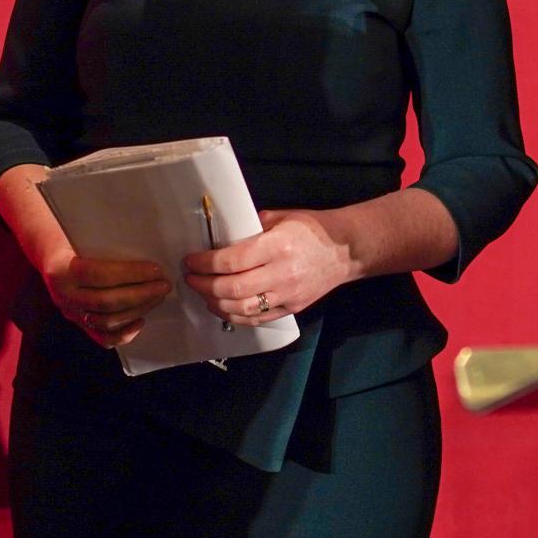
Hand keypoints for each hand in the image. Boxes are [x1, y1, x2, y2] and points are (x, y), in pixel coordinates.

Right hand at [42, 252, 170, 349]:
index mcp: (62, 269)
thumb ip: (106, 245)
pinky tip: (141, 320)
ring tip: (156, 298)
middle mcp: (64, 295)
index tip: (155, 269)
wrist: (52, 261)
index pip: (99, 274)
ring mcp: (71, 313)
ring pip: (106, 321)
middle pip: (106, 301)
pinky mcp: (79, 326)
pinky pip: (103, 338)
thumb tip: (147, 246)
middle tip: (163, 285)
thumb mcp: (82, 238)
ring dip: (137, 310)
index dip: (130, 273)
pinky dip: (125, 333)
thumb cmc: (74, 244)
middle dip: (140, 295)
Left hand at [183, 209, 352, 325]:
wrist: (346, 251)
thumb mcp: (282, 218)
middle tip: (190, 278)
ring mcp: (287, 295)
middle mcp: (281, 274)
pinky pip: (257, 319)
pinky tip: (222, 308)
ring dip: (215, 303)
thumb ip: (252, 227)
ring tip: (202, 294)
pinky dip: (234, 316)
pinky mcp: (291, 309)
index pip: (232, 261)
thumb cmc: (312, 229)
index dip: (205, 263)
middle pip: (232, 289)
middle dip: (203, 285)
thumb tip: (224, 237)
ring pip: (241, 308)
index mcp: (277, 246)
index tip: (190, 261)